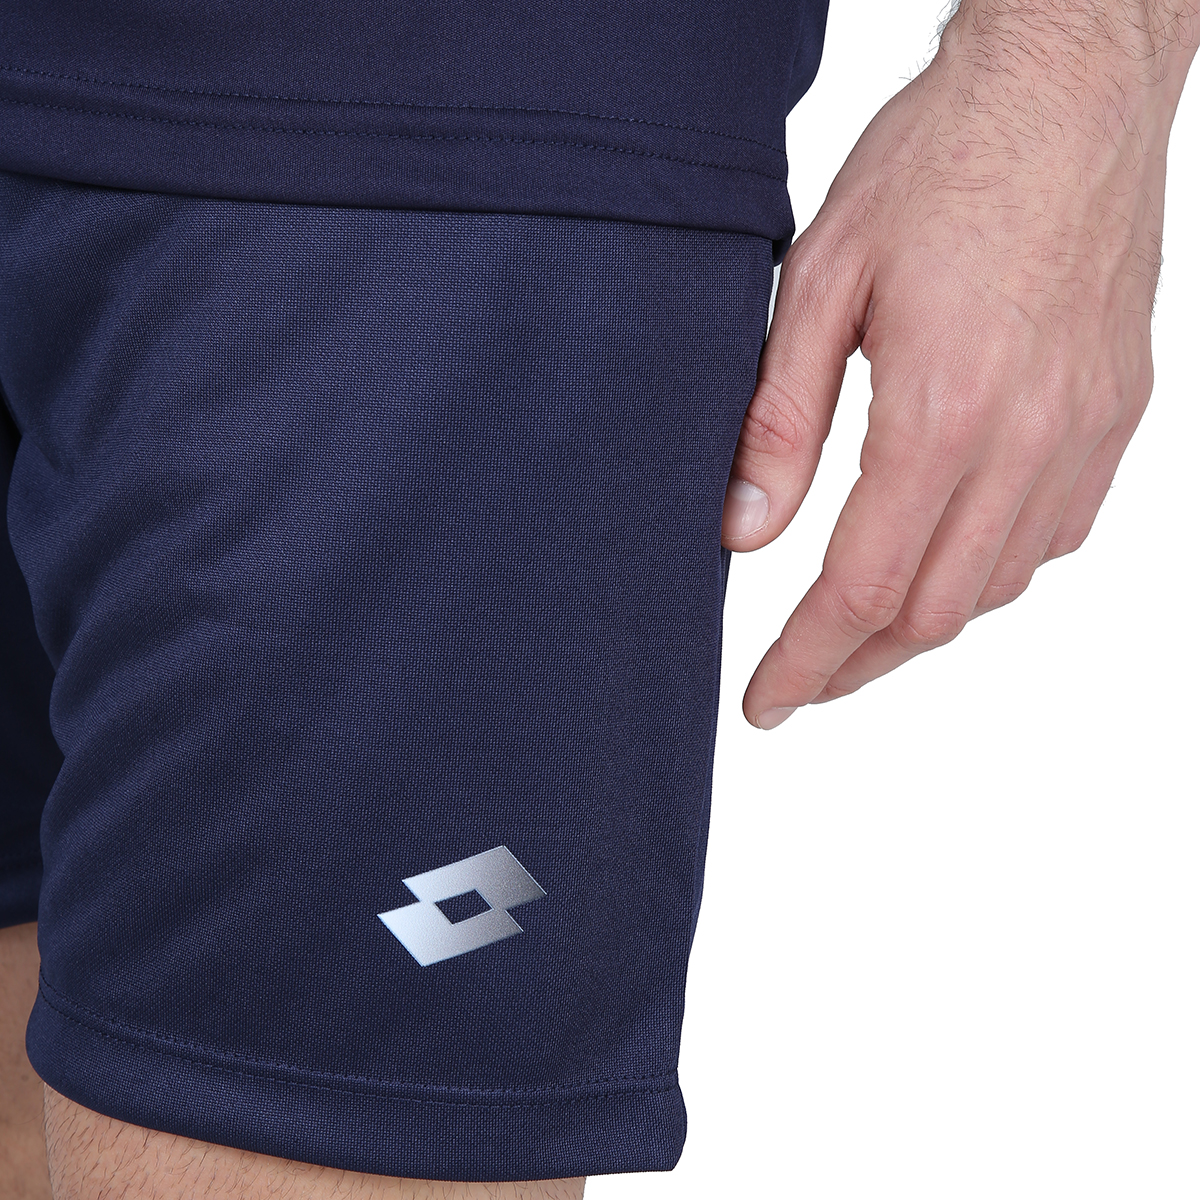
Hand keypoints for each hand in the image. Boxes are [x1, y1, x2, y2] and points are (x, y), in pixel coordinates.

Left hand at [724, 2, 1194, 727]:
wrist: (1071, 87)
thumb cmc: (943, 161)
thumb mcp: (819, 282)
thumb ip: (779, 424)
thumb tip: (745, 534)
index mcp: (942, 411)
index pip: (860, 588)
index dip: (805, 662)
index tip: (767, 703)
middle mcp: (1027, 439)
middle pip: (933, 614)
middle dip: (856, 665)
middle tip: (802, 679)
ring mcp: (1084, 433)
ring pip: (997, 588)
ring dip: (920, 627)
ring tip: (859, 630)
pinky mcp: (1117, 416)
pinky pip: (1052, 537)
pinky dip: (987, 573)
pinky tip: (946, 556)